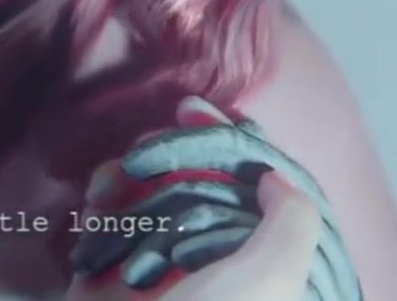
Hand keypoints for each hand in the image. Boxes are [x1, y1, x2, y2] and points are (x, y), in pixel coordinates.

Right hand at [66, 97, 361, 300]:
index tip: (208, 112)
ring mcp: (160, 277)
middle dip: (185, 151)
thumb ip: (291, 225)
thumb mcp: (269, 281)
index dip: (240, 149)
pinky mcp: (111, 283)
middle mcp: (215, 275)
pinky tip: (104, 192)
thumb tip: (277, 180)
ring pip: (155, 199)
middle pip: (206, 189)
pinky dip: (106, 200)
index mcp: (261, 278)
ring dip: (141, 170)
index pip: (260, 199)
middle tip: (169, 125)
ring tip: (133, 162)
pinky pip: (111, 226)